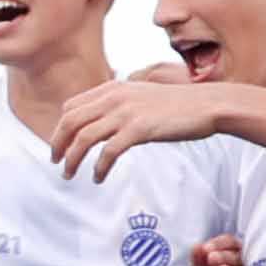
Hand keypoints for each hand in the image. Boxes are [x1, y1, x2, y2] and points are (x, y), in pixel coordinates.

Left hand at [44, 75, 224, 180]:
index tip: (59, 144)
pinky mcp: (139, 129)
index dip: (60, 127)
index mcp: (112, 88)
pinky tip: (98, 177)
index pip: (71, 107)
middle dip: (58, 144)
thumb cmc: (178, 105)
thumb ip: (119, 103)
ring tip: (70, 174)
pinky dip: (98, 167)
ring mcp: (126, 112)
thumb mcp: (141, 96)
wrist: (209, 105)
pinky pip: (108, 152)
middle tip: (56, 162)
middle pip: (70, 122)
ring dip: (72, 160)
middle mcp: (114, 97)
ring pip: (83, 138)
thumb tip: (99, 120)